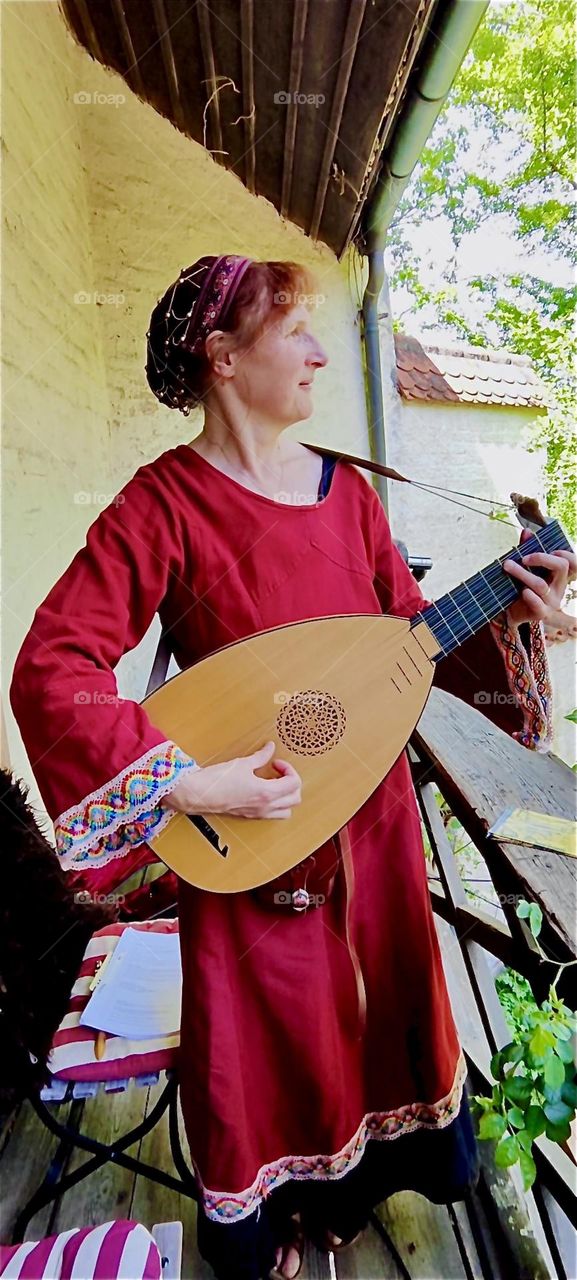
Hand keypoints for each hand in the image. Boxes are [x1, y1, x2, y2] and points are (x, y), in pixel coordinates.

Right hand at [161, 741, 302, 819]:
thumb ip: (261, 756)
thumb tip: (270, 748)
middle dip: (291, 783)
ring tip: (275, 784)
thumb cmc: (218, 780)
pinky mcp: (250, 816)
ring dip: (286, 797)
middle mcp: (266, 806)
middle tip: (278, 772)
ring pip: (287, 811)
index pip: (294, 783)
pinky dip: (276, 804)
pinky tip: (264, 791)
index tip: (276, 762)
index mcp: (266, 793)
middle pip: (295, 798)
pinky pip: (273, 814)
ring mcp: (259, 814)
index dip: (289, 769)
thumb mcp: (242, 764)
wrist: (199, 794)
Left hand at [504, 529, 573, 626]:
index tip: (550, 549)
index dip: (566, 553)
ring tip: (507, 566)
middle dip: (541, 558)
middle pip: (560, 566)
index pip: (573, 562)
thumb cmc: (522, 586)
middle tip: (523, 557)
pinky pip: (538, 603)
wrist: (513, 612)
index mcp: (558, 575)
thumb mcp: (525, 568)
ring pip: (541, 584)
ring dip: (522, 573)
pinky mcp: (541, 613)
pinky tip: (523, 591)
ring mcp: (551, 601)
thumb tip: (527, 531)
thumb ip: (527, 549)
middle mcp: (559, 586)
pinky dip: (530, 596)